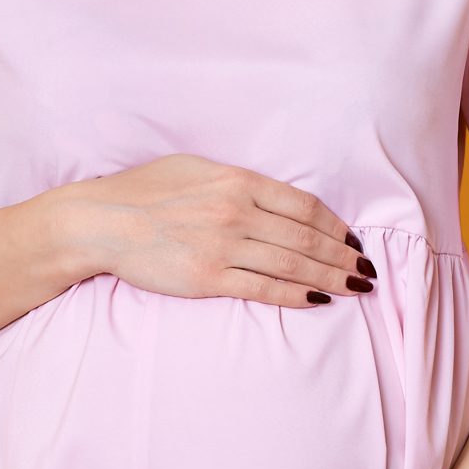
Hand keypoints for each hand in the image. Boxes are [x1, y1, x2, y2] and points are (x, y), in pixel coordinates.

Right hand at [61, 153, 374, 307]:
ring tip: (355, 287)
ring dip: (331, 277)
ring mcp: (223, 246)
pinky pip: (264, 288)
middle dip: (343, 256)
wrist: (100, 222)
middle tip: (367, 271)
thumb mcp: (195, 169)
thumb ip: (235, 181)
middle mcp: (236, 212)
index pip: (303, 206)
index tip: (352, 240)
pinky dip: (296, 295)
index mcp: (237, 180)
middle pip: (306, 237)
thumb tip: (271, 197)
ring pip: (293, 264)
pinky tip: (319, 300)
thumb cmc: (143, 191)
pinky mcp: (207, 278)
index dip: (334, 226)